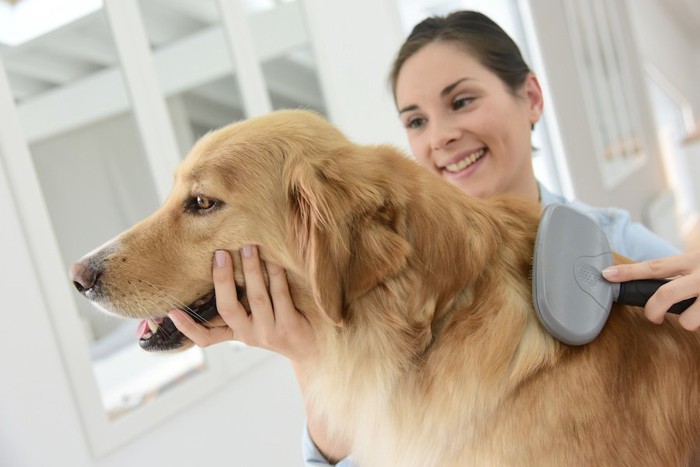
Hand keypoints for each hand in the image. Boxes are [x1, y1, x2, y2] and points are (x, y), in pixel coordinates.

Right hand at [169, 245, 317, 363]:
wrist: (313, 348)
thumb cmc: (278, 323)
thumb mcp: (254, 321)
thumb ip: (237, 304)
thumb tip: (220, 266)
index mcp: (236, 333)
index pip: (206, 337)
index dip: (188, 328)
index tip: (170, 312)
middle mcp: (249, 335)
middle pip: (229, 309)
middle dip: (222, 280)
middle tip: (220, 253)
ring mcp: (270, 332)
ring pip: (257, 298)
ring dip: (251, 270)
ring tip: (248, 246)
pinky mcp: (291, 327)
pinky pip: (281, 296)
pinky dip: (276, 275)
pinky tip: (274, 259)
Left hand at [602, 251, 699, 329]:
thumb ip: (682, 271)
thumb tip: (652, 282)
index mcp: (692, 260)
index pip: (655, 266)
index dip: (628, 272)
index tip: (607, 274)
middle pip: (665, 294)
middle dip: (653, 310)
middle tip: (654, 318)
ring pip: (688, 319)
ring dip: (688, 321)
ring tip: (695, 315)